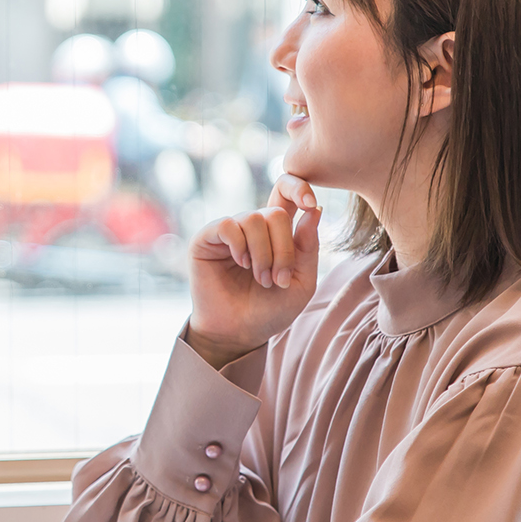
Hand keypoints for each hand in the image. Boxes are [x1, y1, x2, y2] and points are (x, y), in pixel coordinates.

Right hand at [185, 173, 321, 367]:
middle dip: (283, 249)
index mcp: (277, 232)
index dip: (299, 188)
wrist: (239, 333)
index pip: (287, 192)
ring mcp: (229, 230)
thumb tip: (314, 211)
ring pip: (254, 218)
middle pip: (276, 213)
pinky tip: (241, 264)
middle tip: (278, 280)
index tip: (310, 204)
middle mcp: (252, 226)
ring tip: (261, 279)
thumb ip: (309, 248)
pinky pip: (228, 225)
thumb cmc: (271, 310)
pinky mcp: (206, 238)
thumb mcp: (301, 282)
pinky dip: (240, 246)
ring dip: (263, 254)